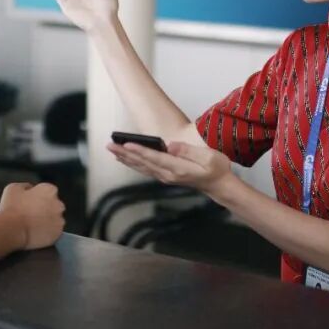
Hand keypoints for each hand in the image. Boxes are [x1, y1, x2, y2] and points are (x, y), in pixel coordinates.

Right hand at [0, 182, 65, 249]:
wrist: (12, 230)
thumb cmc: (12, 208)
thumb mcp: (13, 188)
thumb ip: (25, 186)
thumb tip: (29, 188)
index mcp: (49, 190)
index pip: (48, 191)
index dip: (38, 197)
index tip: (31, 202)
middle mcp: (58, 204)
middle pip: (54, 205)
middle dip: (45, 209)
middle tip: (31, 214)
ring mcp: (59, 220)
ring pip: (55, 220)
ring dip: (47, 221)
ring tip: (32, 225)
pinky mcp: (57, 234)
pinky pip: (54, 233)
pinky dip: (47, 233)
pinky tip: (36, 233)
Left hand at [108, 141, 233, 196]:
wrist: (218, 184)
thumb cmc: (216, 169)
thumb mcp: (209, 157)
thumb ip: (189, 151)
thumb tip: (171, 145)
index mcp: (178, 169)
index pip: (155, 158)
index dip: (140, 150)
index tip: (127, 144)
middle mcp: (168, 175)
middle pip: (143, 163)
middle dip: (125, 153)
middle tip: (110, 145)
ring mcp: (166, 177)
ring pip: (142, 167)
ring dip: (126, 158)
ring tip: (112, 150)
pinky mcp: (165, 176)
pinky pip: (145, 169)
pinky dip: (133, 163)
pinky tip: (125, 159)